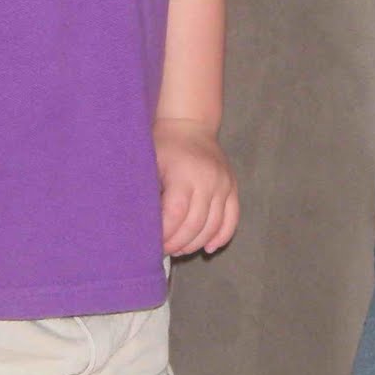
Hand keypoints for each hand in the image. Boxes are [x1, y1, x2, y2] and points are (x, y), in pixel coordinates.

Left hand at [156, 118, 238, 255]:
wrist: (190, 124)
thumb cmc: (163, 145)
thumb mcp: (149, 163)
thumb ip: (149, 193)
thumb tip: (142, 226)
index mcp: (184, 174)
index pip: (176, 214)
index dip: (166, 234)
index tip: (153, 243)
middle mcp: (208, 180)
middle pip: (196, 224)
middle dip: (179, 243)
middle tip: (165, 251)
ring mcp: (224, 184)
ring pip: (214, 226)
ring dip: (197, 243)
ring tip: (180, 250)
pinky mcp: (233, 187)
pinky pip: (232, 219)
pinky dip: (222, 237)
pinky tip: (209, 248)